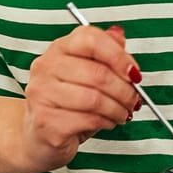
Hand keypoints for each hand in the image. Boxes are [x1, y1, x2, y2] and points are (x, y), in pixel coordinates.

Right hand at [6, 23, 139, 172]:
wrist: (39, 136)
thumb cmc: (68, 104)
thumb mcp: (88, 74)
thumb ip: (105, 53)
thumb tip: (119, 36)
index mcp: (59, 49)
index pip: (91, 39)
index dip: (119, 56)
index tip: (134, 73)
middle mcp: (46, 67)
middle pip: (97, 73)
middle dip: (125, 90)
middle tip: (133, 99)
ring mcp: (42, 94)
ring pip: (95, 99)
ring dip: (117, 109)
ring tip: (122, 113)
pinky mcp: (46, 122)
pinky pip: (88, 119)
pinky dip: (106, 122)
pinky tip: (107, 122)